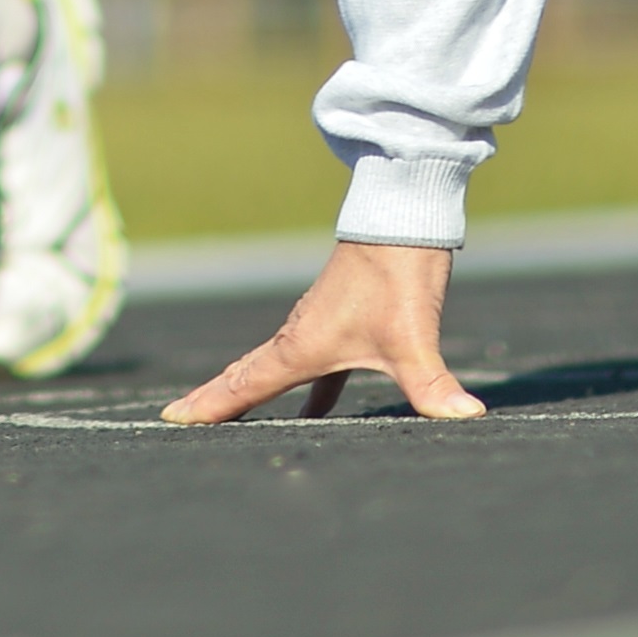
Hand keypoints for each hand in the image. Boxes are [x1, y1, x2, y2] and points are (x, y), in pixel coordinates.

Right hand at [162, 240, 485, 423]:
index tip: (171, 419)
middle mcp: (299, 336)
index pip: (244, 384)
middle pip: (245, 377)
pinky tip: (314, 416)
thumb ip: (433, 384)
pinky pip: (311, 370)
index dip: (209, 405)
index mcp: (301, 344)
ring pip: (272, 369)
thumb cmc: (397, 272)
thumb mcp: (414, 336)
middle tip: (179, 420)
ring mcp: (318, 328)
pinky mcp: (342, 323)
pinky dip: (306, 394)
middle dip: (215, 402)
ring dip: (250, 393)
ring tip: (231, 421)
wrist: (403, 216)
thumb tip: (466, 418)